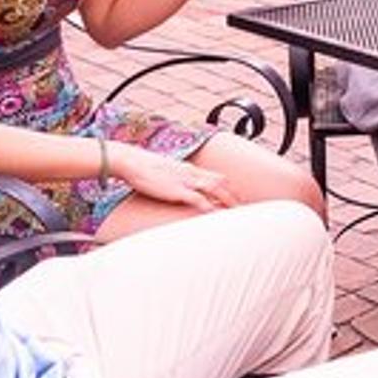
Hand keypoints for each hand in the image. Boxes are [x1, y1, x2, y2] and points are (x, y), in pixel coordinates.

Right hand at [109, 144, 236, 211]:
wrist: (132, 162)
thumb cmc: (144, 168)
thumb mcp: (164, 171)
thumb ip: (174, 178)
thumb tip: (176, 186)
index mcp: (189, 168)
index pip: (215, 176)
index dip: (227, 187)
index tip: (236, 197)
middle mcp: (192, 173)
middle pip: (220, 182)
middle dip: (233, 195)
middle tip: (245, 208)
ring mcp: (186, 181)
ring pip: (215, 189)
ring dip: (228, 201)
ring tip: (238, 213)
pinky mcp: (178, 190)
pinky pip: (199, 199)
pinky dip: (209, 207)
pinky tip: (216, 216)